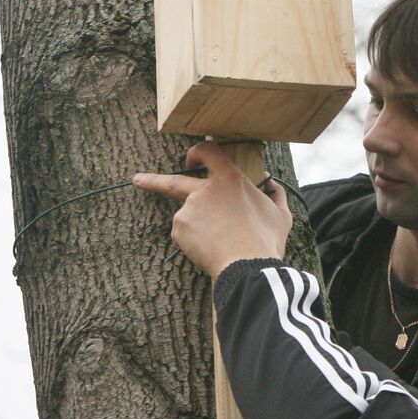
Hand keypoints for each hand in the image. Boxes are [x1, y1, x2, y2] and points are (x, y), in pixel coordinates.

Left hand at [133, 141, 292, 280]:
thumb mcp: (280, 215)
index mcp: (230, 179)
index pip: (208, 152)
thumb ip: (275, 194)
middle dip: (151, 181)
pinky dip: (194, 241)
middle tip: (137, 180)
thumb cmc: (266, 240)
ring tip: (220, 243)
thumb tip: (271, 184)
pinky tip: (211, 249)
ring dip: (198, 227)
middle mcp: (204, 190)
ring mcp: (188, 210)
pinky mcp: (180, 230)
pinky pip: (185, 234)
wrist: (246, 266)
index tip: (189, 160)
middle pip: (172, 181)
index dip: (197, 152)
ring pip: (188, 217)